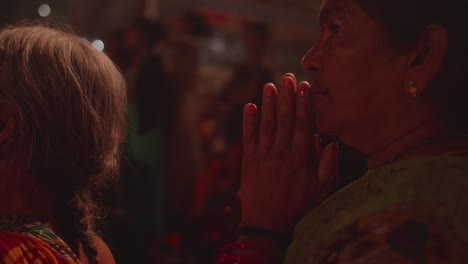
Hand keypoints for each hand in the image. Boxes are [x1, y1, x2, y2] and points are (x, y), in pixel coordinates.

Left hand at [239, 73, 339, 232]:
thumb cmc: (297, 208)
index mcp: (300, 157)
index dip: (303, 103)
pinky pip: (248, 137)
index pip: (302, 123)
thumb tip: (332, 143)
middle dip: (286, 96)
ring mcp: (263, 155)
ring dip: (268, 103)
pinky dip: (248, 121)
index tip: (304, 86)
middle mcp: (281, 151)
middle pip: (284, 118)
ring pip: (266, 123)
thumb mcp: (321, 191)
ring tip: (269, 84)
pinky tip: (249, 106)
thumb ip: (328, 167)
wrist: (267, 223)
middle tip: (287, 76)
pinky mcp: (248, 161)